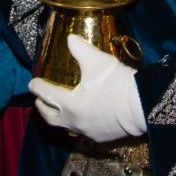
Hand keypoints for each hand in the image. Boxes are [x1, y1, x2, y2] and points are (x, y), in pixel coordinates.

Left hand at [28, 35, 145, 142]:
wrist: (142, 106)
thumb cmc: (117, 83)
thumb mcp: (98, 61)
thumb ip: (80, 48)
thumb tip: (69, 38)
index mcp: (69, 103)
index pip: (46, 94)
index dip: (37, 87)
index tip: (32, 83)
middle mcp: (74, 121)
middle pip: (50, 117)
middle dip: (42, 107)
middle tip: (39, 99)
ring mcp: (86, 132)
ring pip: (65, 126)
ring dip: (58, 117)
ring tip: (57, 109)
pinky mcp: (99, 138)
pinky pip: (81, 132)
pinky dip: (75, 124)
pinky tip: (80, 118)